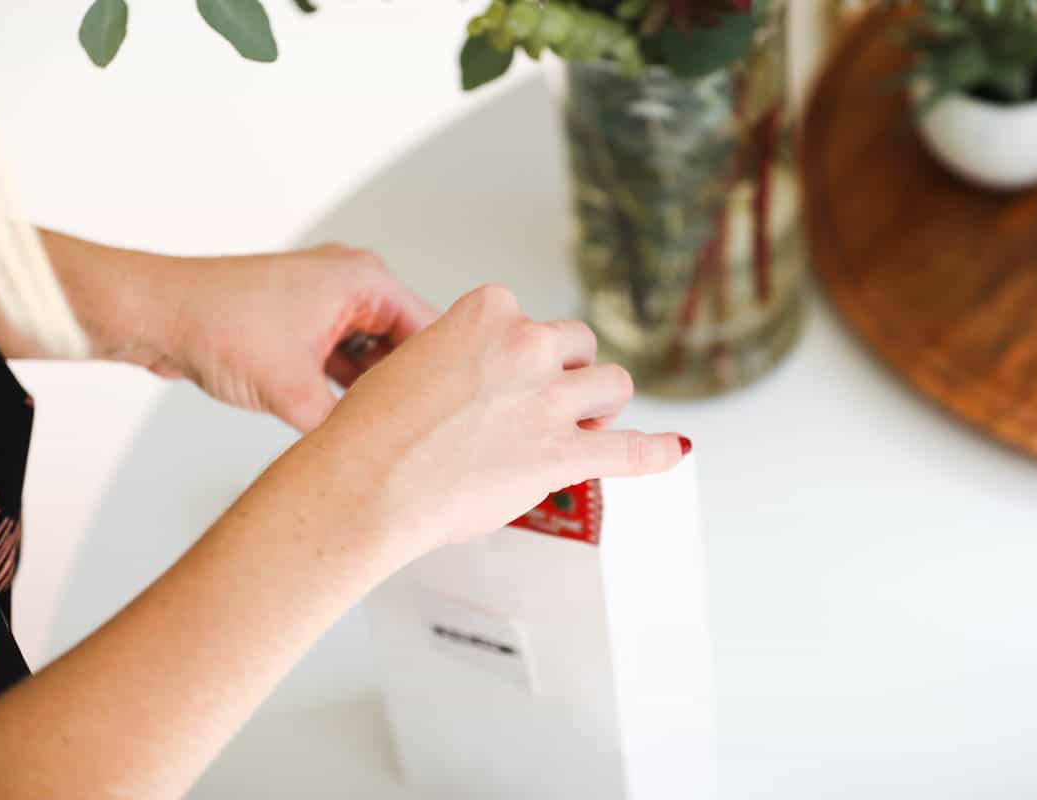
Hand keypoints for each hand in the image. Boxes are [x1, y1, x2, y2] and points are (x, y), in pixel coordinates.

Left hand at [154, 243, 435, 431]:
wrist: (153, 312)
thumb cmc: (214, 324)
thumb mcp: (293, 390)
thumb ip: (344, 426)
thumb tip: (376, 459)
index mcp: (365, 279)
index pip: (432, 330)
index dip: (442, 376)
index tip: (449, 418)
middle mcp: (351, 283)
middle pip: (405, 344)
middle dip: (404, 386)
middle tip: (415, 433)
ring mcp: (326, 301)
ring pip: (372, 354)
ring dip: (371, 390)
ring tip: (381, 430)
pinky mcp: (302, 321)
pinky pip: (343, 357)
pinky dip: (345, 385)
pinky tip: (347, 419)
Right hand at [305, 284, 688, 556]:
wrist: (364, 484)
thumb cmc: (371, 433)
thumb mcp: (411, 364)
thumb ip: (460, 360)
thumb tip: (483, 385)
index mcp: (488, 312)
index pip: (529, 318)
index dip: (522, 353)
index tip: (503, 379)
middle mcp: (526, 346)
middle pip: (580, 345)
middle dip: (569, 372)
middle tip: (548, 403)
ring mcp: (549, 400)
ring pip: (614, 384)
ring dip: (602, 404)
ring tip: (587, 425)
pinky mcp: (563, 454)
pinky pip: (631, 450)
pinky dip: (656, 451)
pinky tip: (672, 451)